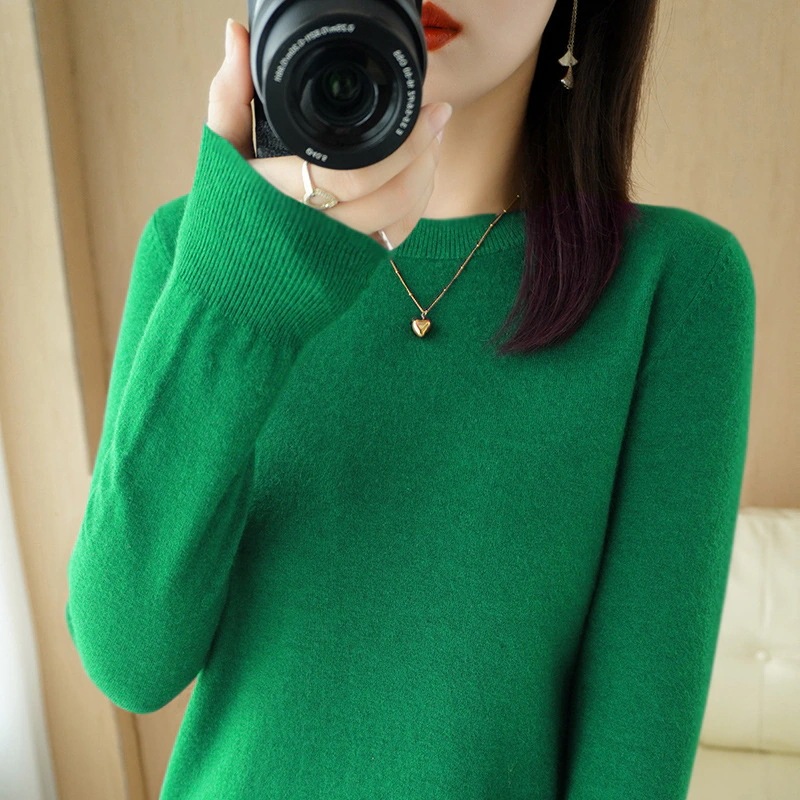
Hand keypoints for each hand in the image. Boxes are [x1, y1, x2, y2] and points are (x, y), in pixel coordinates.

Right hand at [207, 18, 451, 249]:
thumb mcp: (221, 152)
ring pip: (400, 223)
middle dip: (425, 156)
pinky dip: (413, 210)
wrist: (226, 281)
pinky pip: (394, 241)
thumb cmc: (225, 214)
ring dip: (424, 182)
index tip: (427, 108)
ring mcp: (338, 255)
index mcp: (288, 200)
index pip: (360, 175)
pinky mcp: (351, 268)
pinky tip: (417, 180)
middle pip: (392, 201)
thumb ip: (230, 94)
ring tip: (431, 144)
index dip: (405, 143)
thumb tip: (237, 34)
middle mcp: (318, 233)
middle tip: (438, 119)